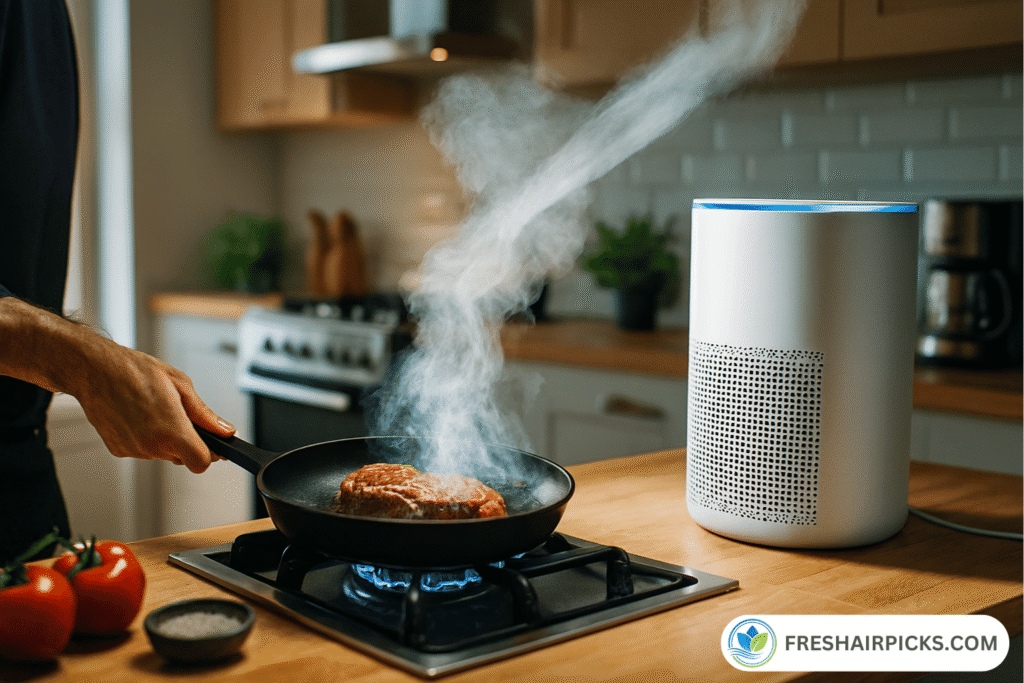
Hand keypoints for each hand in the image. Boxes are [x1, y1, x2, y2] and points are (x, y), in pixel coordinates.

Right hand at [72, 337, 234, 472]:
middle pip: (183, 458)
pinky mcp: (118, 450)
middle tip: (179, 414)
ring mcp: (133, 450)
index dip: (210, 453)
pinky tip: (139, 416)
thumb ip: (205, 414)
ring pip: (163, 453)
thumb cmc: (135, 371)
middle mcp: (152, 446)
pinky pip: (143, 449)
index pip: (200, 463)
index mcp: (171, 431)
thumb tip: (225, 430)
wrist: (94, 370)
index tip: (211, 443)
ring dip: (166, 438)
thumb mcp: (181, 385)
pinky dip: (146, 437)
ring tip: (154, 410)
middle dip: (187, 441)